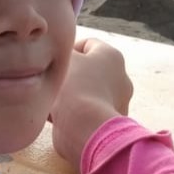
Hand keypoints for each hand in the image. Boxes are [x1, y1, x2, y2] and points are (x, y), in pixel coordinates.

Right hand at [50, 38, 133, 169]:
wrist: (83, 127)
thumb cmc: (73, 88)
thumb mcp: (64, 60)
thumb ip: (63, 51)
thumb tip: (62, 55)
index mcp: (113, 57)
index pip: (88, 45)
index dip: (69, 52)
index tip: (55, 64)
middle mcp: (121, 78)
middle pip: (90, 72)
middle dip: (71, 78)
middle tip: (53, 84)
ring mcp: (119, 103)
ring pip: (89, 94)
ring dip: (72, 97)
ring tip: (52, 103)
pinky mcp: (111, 125)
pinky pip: (90, 114)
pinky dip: (77, 115)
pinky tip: (59, 119)